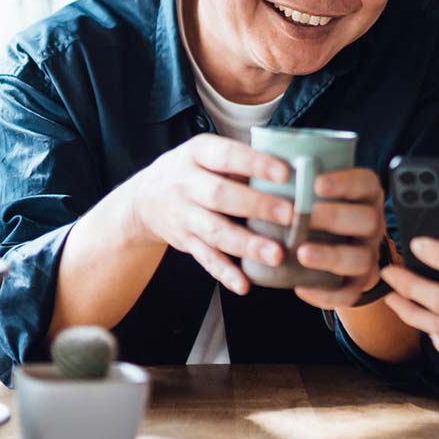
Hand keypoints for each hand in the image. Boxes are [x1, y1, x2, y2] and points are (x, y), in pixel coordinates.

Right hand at [128, 134, 293, 293]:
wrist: (144, 198)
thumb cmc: (194, 171)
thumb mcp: (208, 154)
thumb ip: (243, 162)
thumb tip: (294, 171)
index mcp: (198, 153)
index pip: (227, 156)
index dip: (255, 164)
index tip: (285, 173)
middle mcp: (186, 183)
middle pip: (221, 195)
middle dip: (257, 206)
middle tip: (289, 215)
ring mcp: (183, 215)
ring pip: (215, 232)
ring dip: (247, 245)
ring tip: (276, 255)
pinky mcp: (185, 242)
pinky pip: (205, 259)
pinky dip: (225, 273)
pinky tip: (244, 284)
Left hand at [292, 168, 386, 309]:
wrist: (333, 245)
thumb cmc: (317, 210)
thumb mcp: (316, 190)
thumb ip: (302, 179)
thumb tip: (267, 161)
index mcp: (364, 195)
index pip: (365, 183)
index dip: (344, 182)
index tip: (316, 184)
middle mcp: (372, 224)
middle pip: (367, 219)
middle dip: (335, 217)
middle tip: (306, 217)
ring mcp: (368, 254)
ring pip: (361, 258)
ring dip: (331, 255)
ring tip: (302, 254)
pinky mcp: (359, 282)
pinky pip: (350, 293)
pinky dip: (327, 294)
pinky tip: (301, 288)